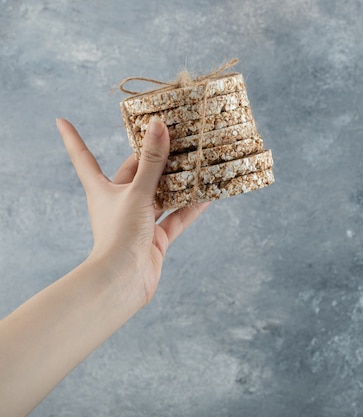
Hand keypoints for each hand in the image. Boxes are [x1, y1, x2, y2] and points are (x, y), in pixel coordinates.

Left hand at [57, 118, 209, 307]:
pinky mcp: (156, 239)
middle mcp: (119, 203)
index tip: (62, 120)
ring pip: (160, 196)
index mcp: (103, 190)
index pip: (84, 158)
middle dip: (154, 158)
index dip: (73, 138)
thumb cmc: (120, 234)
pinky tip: (208, 195)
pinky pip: (176, 218)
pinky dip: (191, 207)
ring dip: (178, 183)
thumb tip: (159, 127)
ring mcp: (139, 222)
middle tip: (175, 137)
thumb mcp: (137, 192)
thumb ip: (152, 161)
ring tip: (197, 163)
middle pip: (136, 174)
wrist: (123, 281)